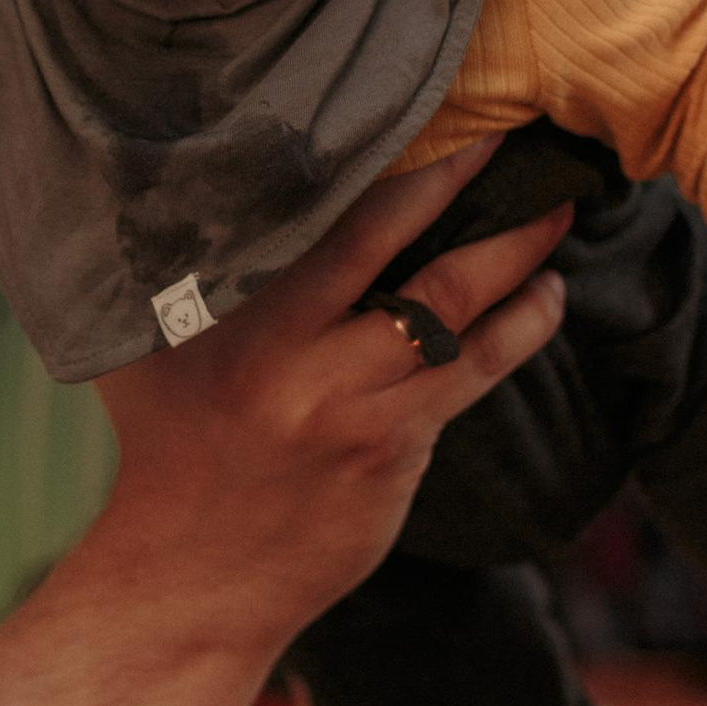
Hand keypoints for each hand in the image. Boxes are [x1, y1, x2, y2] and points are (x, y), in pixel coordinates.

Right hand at [92, 144, 571, 658]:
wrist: (183, 581)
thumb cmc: (164, 446)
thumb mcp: (150, 351)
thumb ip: (183, 275)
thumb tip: (211, 183)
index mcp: (238, 323)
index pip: (345, 228)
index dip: (417, 174)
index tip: (462, 124)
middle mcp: (299, 366)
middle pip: (422, 268)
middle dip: (487, 206)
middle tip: (534, 156)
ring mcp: (351, 415)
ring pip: (460, 328)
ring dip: (520, 271)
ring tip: (556, 223)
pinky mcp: (388, 459)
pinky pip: (463, 383)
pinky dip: (511, 334)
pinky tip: (539, 303)